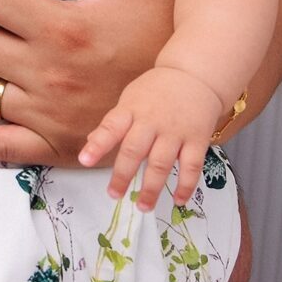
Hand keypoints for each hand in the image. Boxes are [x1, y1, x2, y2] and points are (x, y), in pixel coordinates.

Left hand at [77, 67, 220, 209]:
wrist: (194, 75)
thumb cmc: (156, 90)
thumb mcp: (129, 99)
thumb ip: (113, 123)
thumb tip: (91, 142)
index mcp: (131, 110)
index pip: (111, 127)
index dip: (97, 145)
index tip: (84, 160)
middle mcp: (152, 122)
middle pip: (134, 150)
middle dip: (122, 175)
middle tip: (113, 194)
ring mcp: (175, 132)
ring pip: (161, 163)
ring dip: (152, 188)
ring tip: (143, 206)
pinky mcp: (197, 140)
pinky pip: (192, 166)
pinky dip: (186, 186)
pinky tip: (179, 201)